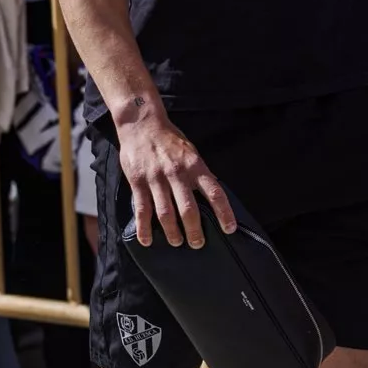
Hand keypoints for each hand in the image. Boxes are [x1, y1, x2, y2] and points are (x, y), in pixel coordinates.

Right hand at [115, 105, 236, 247]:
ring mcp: (156, 178)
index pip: (214, 192)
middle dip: (194, 231)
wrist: (142, 123)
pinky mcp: (138, 181)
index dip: (224, 212)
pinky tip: (147, 240)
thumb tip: (212, 192)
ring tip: (177, 242)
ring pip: (166, 213)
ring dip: (172, 232)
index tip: (229, 229)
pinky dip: (144, 228)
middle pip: (188, 209)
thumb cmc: (170, 139)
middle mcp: (177, 173)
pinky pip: (142, 210)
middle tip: (198, 244)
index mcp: (194, 165)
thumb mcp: (191, 152)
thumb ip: (199, 172)